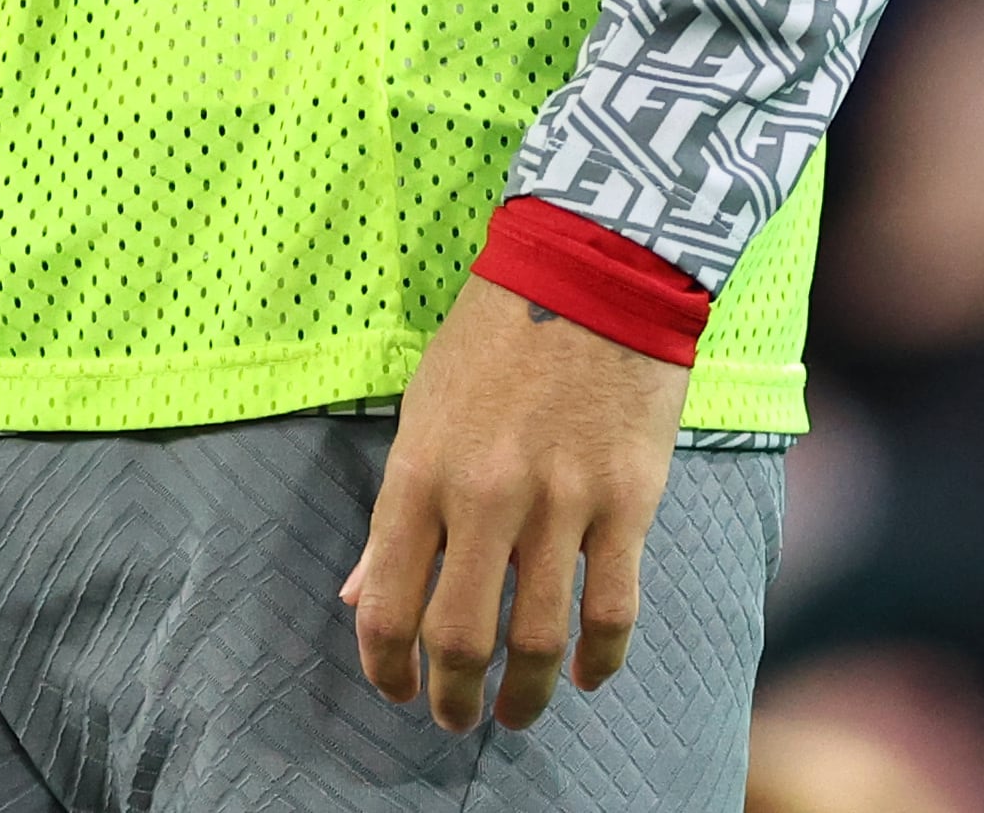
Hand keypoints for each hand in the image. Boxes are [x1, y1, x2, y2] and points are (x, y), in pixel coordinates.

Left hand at [342, 278, 685, 734]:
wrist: (590, 265)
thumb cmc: (495, 333)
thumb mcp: (422, 408)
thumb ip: (394, 512)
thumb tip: (357, 596)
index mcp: (420, 470)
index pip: (386, 602)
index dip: (385, 667)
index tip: (395, 689)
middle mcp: (484, 496)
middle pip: (459, 640)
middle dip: (451, 698)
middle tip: (454, 718)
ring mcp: (559, 502)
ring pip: (538, 641)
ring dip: (525, 697)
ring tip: (516, 713)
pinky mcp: (626, 502)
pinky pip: (612, 611)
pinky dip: (600, 661)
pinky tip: (588, 677)